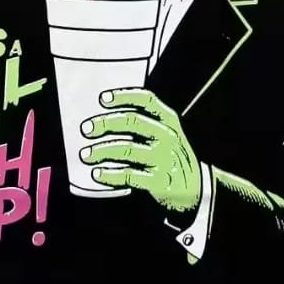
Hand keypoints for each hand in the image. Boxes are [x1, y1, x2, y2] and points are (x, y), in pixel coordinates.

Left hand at [80, 88, 201, 215]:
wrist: (196, 188)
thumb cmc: (172, 155)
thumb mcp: (167, 131)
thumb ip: (144, 121)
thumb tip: (103, 116)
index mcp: (168, 119)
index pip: (146, 99)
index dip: (123, 96)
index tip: (102, 98)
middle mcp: (167, 135)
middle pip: (133, 122)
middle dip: (106, 123)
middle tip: (86, 128)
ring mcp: (164, 158)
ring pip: (127, 149)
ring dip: (102, 151)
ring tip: (86, 154)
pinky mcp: (159, 181)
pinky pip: (130, 175)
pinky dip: (111, 174)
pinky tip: (98, 174)